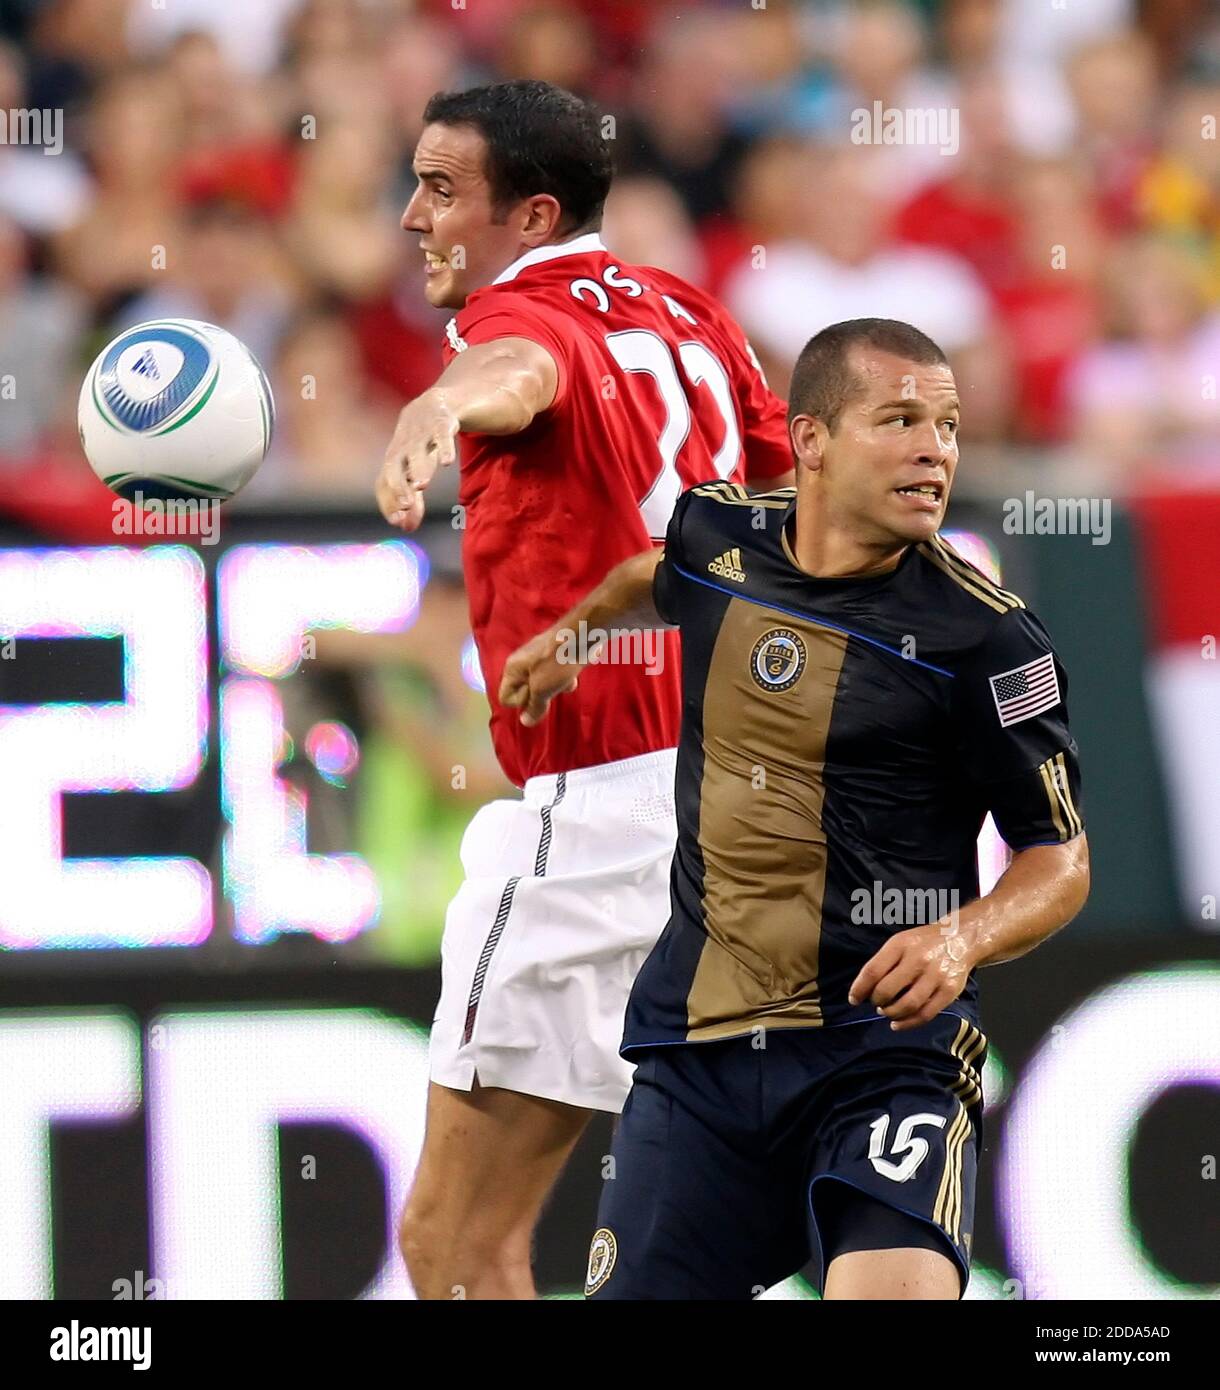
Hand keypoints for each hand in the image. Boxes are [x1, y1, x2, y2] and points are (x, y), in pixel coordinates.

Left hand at [377, 390, 459, 530]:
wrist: (444, 399)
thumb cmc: (427, 441)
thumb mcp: (419, 469)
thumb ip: (414, 498)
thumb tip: (406, 528)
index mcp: (395, 456)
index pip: (384, 480)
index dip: (389, 500)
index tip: (397, 522)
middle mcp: (404, 443)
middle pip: (394, 464)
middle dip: (397, 485)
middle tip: (406, 506)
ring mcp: (422, 429)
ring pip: (416, 449)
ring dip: (418, 466)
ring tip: (422, 484)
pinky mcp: (443, 418)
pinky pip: (441, 432)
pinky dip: (444, 445)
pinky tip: (447, 462)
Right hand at [499, 627, 581, 725]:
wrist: (582, 635)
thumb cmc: (557, 662)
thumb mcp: (542, 688)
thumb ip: (534, 707)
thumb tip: (525, 722)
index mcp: (512, 669)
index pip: (505, 698)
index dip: (522, 701)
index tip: (536, 692)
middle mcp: (520, 664)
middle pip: (525, 693)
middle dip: (540, 695)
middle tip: (551, 685)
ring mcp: (537, 660)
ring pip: (541, 686)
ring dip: (554, 687)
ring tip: (564, 679)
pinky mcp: (553, 657)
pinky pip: (553, 676)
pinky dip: (562, 678)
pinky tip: (572, 674)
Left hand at [848, 919, 977, 1031]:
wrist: (960, 937)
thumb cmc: (923, 942)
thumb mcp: (900, 942)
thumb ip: (883, 962)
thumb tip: (864, 989)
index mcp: (901, 945)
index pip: (873, 970)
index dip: (859, 988)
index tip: (854, 999)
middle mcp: (918, 960)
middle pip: (887, 990)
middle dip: (876, 1001)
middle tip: (875, 1003)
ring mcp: (936, 976)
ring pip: (907, 1005)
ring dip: (891, 1013)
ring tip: (886, 1012)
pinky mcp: (950, 991)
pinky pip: (926, 1014)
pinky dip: (908, 1023)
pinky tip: (898, 1024)